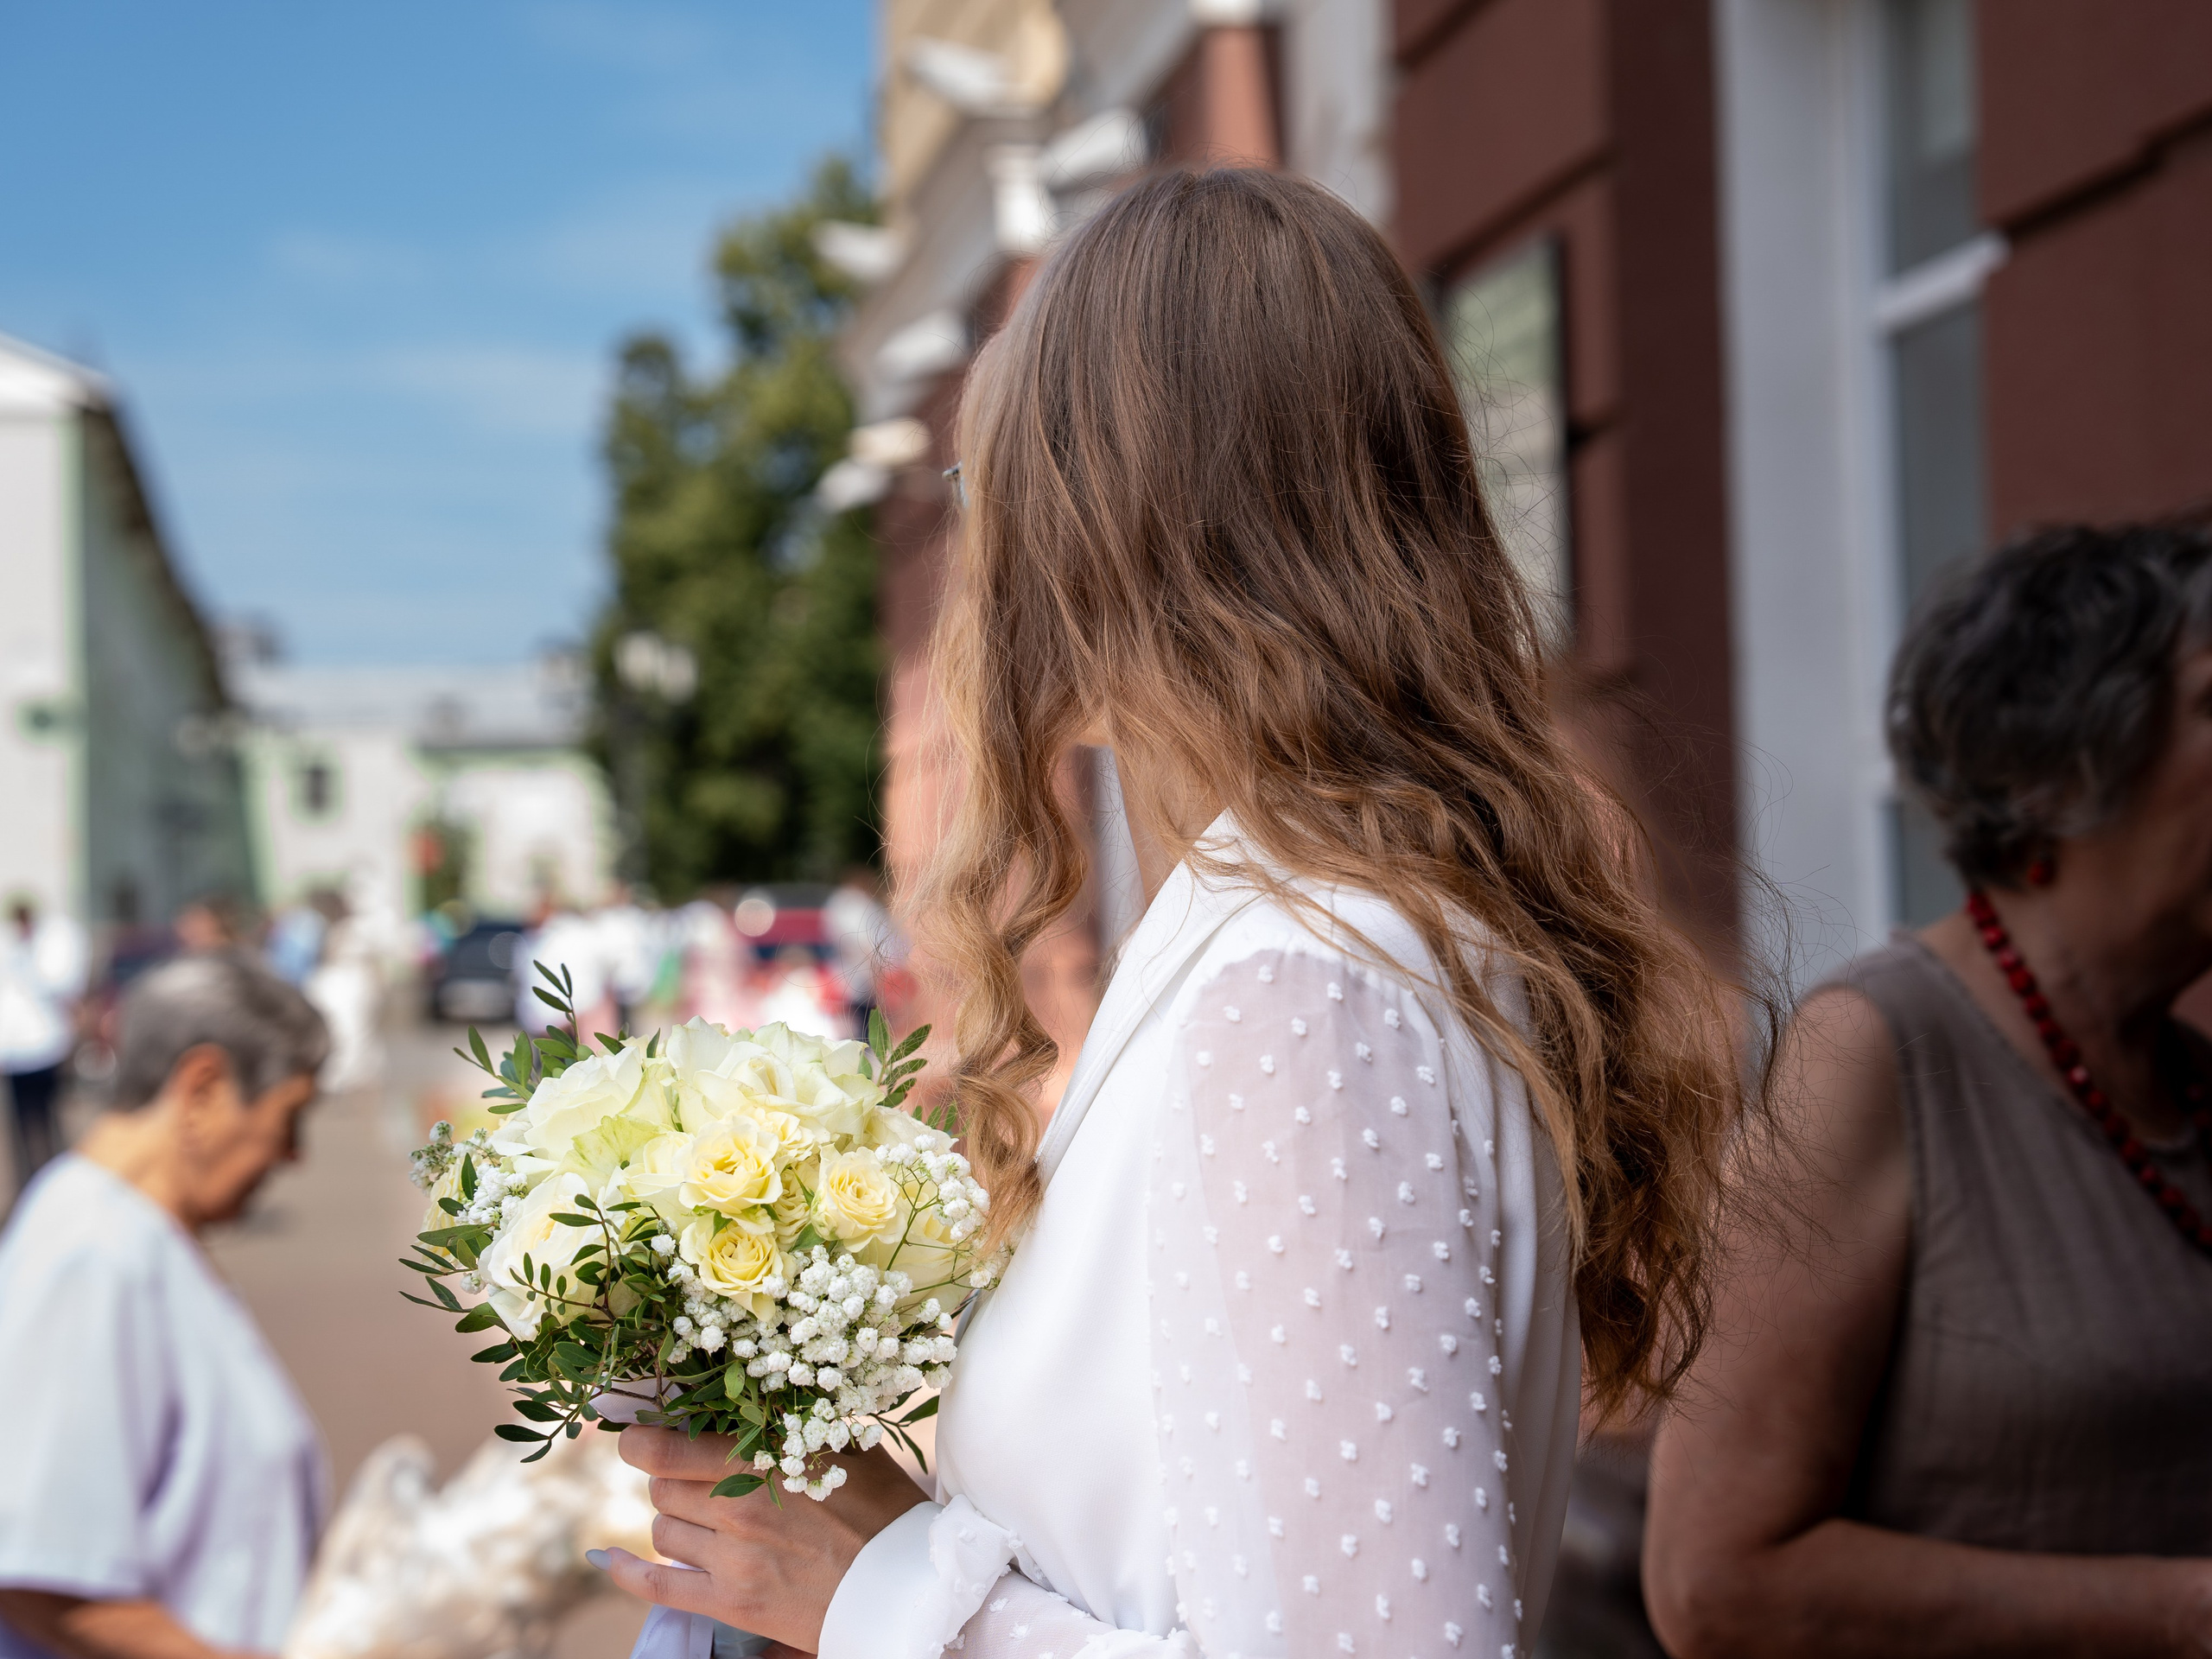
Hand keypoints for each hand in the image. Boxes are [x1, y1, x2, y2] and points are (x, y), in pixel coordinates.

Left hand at [596, 1425, 931, 1652]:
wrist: (905, 1583)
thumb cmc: (881, 1507)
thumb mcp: (838, 1449)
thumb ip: (787, 1426)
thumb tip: (745, 1397)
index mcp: (761, 1462)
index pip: (667, 1447)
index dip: (642, 1439)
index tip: (639, 1433)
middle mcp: (737, 1508)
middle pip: (662, 1486)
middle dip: (670, 1478)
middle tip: (694, 1476)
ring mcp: (732, 1559)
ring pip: (662, 1529)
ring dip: (674, 1519)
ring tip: (705, 1517)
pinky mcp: (731, 1603)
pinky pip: (657, 1586)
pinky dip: (625, 1572)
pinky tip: (608, 1557)